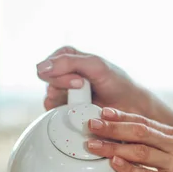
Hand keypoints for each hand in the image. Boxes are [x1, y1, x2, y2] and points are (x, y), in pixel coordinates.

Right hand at [36, 46, 152, 116]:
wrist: (131, 106)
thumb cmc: (117, 83)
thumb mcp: (95, 66)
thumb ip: (68, 62)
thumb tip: (40, 68)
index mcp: (68, 57)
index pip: (47, 65)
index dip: (60, 74)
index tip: (79, 80)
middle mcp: (64, 74)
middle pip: (46, 82)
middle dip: (64, 87)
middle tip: (83, 88)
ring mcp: (65, 93)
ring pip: (49, 98)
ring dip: (64, 102)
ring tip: (83, 102)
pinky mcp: (67, 110)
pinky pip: (54, 113)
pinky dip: (63, 114)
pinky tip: (77, 112)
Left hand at [85, 108, 172, 171]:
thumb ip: (164, 145)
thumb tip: (137, 142)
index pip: (144, 121)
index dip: (121, 116)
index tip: (102, 112)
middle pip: (139, 131)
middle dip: (112, 127)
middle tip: (90, 124)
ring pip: (140, 151)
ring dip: (113, 147)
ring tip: (93, 145)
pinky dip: (129, 169)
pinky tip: (115, 164)